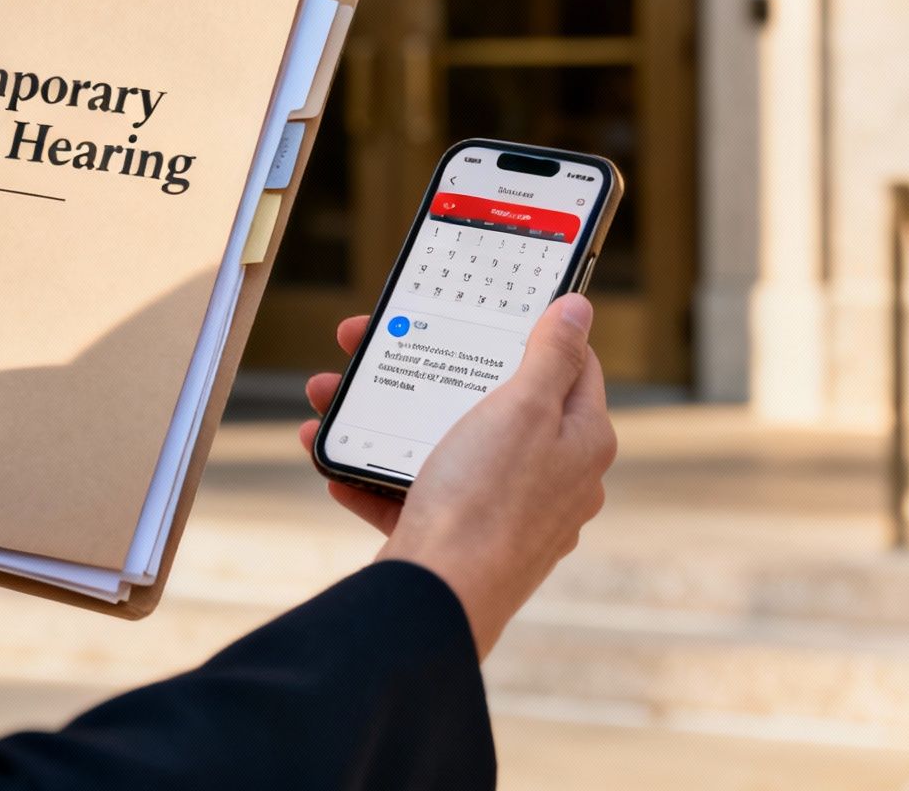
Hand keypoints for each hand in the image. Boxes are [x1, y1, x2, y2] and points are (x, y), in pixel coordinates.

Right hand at [299, 295, 614, 658]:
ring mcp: (503, 514)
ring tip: (328, 399)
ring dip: (382, 421)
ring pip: (441, 448)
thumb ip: (551, 355)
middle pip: (488, 404)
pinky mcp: (458, 542)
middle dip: (425, 374)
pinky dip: (374, 476)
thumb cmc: (487, 503)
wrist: (436, 599)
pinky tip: (337, 463)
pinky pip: (413, 496)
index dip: (526, 332)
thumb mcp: (523, 408)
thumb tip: (579, 309)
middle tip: (373, 348)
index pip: (569, 368)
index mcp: (580, 442)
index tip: (481, 314)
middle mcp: (550, 479)